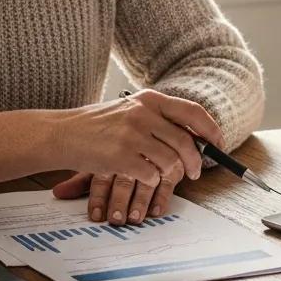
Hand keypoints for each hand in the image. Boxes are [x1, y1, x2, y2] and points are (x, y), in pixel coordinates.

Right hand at [50, 89, 219, 191]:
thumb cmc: (97, 126)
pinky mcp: (122, 156)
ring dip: (171, 174)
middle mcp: (144, 113)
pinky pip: (152, 175)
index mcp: (149, 99)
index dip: (210, 130)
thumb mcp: (130, 110)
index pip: (192, 112)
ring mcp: (132, 134)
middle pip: (186, 141)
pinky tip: (142, 177)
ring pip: (171, 161)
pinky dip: (152, 181)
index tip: (218, 145)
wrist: (62, 134)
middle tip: (195, 172)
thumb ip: (159, 119)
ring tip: (163, 176)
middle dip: (196, 161)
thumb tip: (196, 138)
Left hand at [52, 160, 184, 223]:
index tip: (96, 216)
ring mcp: (154, 156)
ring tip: (134, 219)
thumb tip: (58, 193)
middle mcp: (132, 151)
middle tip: (117, 220)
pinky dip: (161, 198)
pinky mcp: (172, 164)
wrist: (149, 122)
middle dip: (120, 201)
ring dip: (140, 202)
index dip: (99, 196)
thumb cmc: (116, 150)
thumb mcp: (97, 162)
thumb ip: (80, 179)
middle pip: (125, 177)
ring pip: (146, 180)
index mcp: (112, 151)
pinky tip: (156, 212)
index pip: (103, 174)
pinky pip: (167, 182)